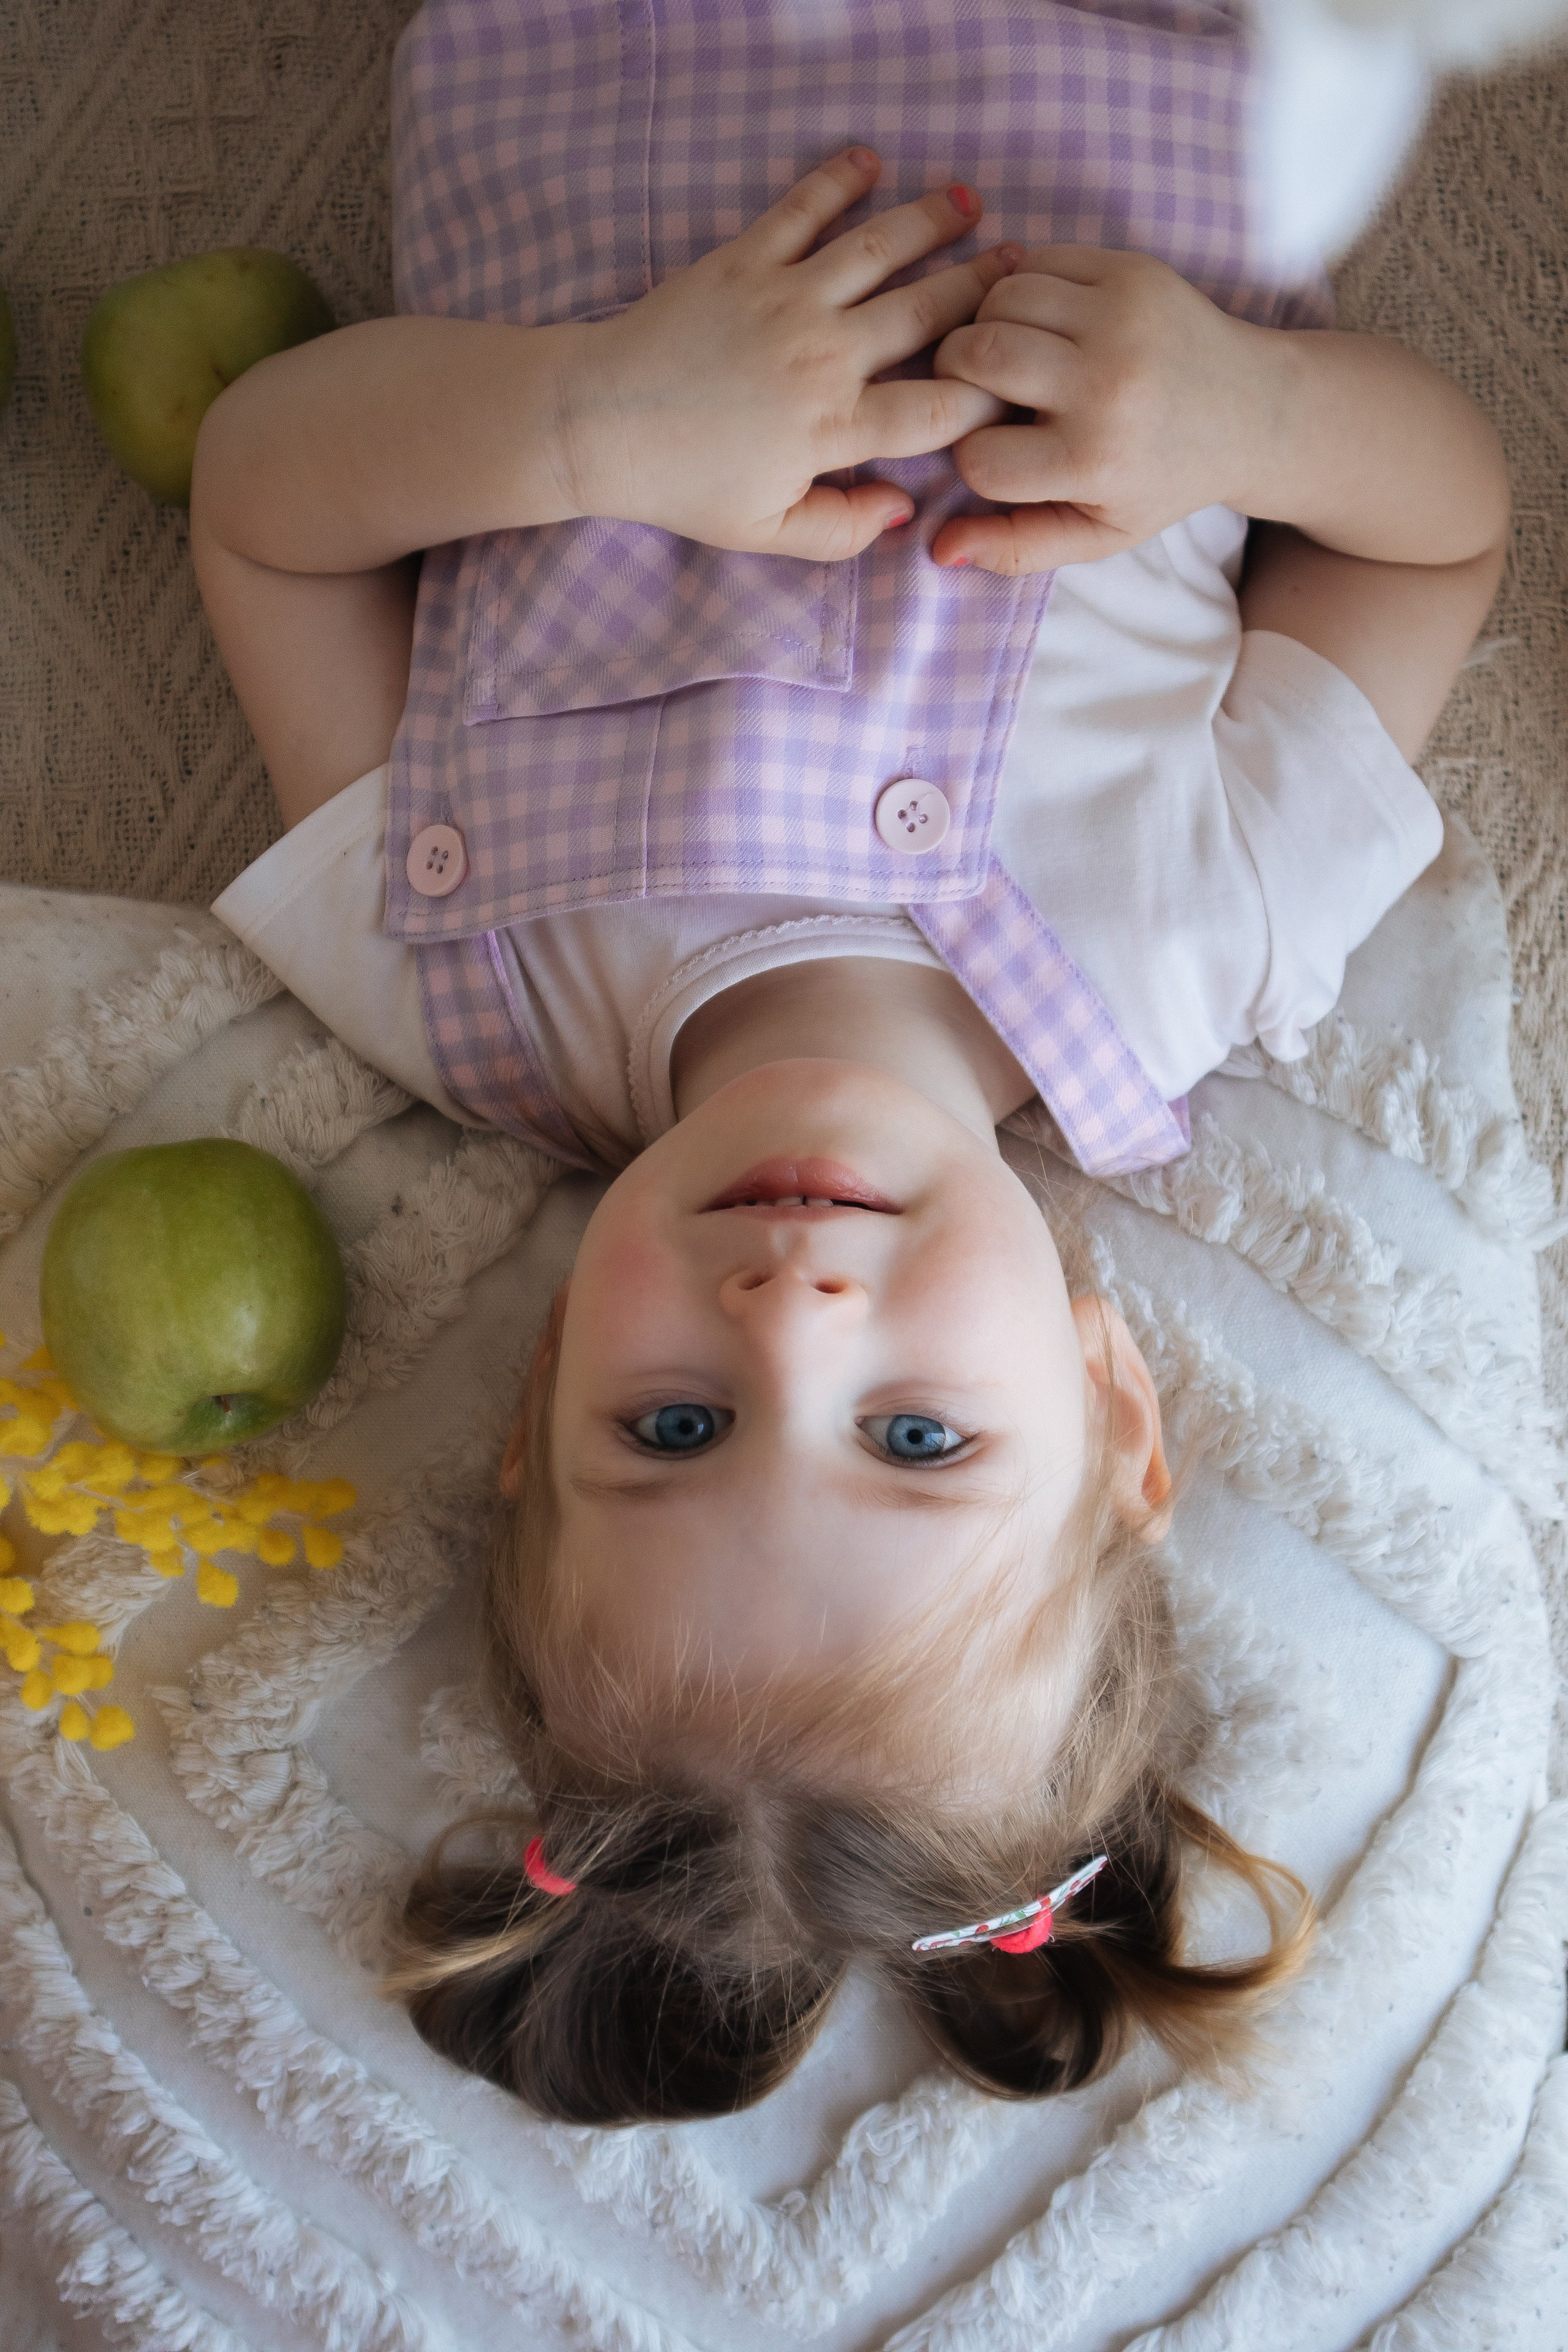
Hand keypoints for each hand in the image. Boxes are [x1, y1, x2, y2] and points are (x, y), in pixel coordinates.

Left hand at [561, 147, 1017, 558]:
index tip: (1023, 376)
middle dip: (983, 288)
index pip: (938, 408)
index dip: (989, 392)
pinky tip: (869, 160)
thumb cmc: (682, 485)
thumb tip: (903, 511)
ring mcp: (784, 299)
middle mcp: (822, 355)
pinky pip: (802, 209)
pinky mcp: (744, 260)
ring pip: (878, 249)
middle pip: (926, 313)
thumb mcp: (764, 533)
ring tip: (970, 204)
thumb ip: (841, 530)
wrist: (597, 424)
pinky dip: (838, 179)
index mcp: (833, 428)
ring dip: (929, 221)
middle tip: (1023, 267)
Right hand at [928, 246, 1265, 571]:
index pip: (978, 454)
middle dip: (956, 374)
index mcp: (1096, 460)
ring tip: (1010, 356)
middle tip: (976, 391)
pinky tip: (1041, 322)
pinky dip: (1021, 289)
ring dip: (985, 325)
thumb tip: (939, 549)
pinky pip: (1035, 261)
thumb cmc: (1160, 479)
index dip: (974, 457)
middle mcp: (1108, 384)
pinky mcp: (1131, 270)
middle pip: (975, 357)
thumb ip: (1018, 549)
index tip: (1003, 456)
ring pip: (998, 299)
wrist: (1253, 409)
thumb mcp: (1098, 533)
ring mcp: (1122, 318)